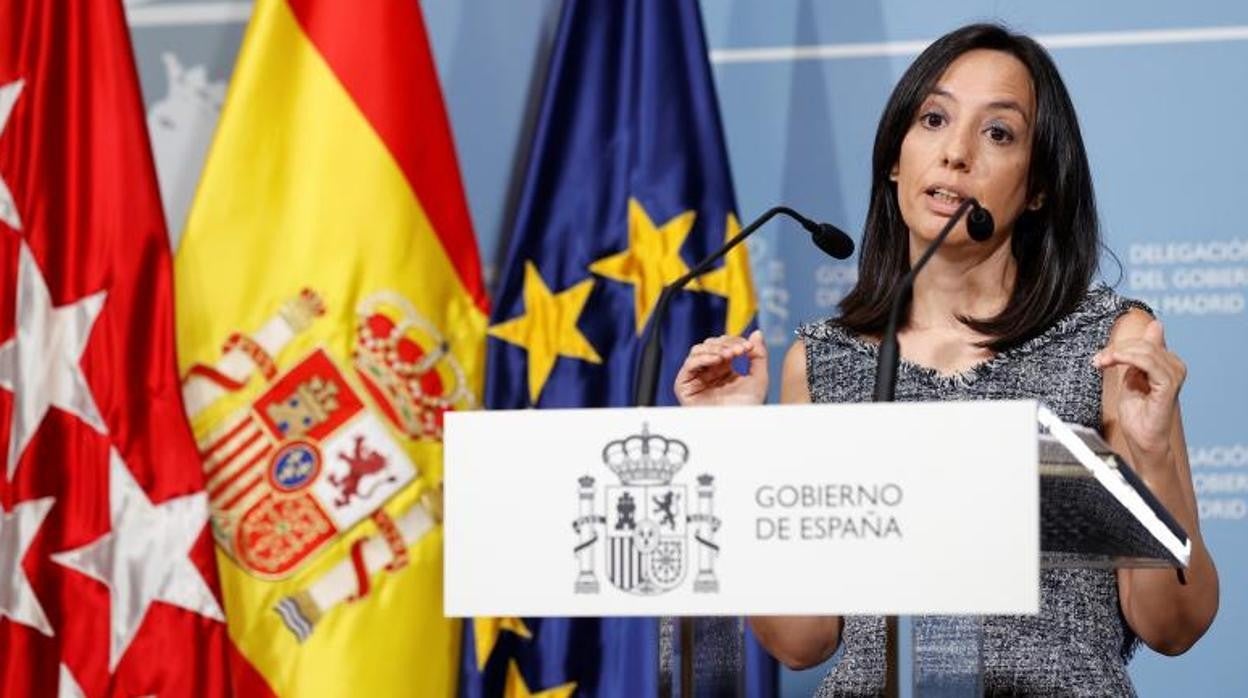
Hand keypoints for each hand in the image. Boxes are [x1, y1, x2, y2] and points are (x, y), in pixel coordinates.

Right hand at [674, 329, 768, 405]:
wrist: (738, 426)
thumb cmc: (748, 409)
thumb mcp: (758, 378)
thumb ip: (759, 355)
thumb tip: (757, 333)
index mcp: (723, 370)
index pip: (723, 345)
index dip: (735, 342)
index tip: (748, 347)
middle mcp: (708, 372)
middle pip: (709, 345)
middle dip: (726, 344)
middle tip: (740, 350)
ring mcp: (696, 378)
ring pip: (698, 351)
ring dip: (715, 349)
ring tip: (730, 355)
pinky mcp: (685, 386)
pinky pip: (689, 364)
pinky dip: (703, 358)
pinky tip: (717, 360)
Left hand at [1093, 319, 1185, 459]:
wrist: (1143, 440)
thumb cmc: (1138, 414)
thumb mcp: (1133, 377)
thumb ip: (1139, 355)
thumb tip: (1156, 325)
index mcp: (1168, 363)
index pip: (1143, 341)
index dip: (1120, 345)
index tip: (1101, 356)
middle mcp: (1175, 366)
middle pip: (1142, 344)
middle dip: (1116, 349)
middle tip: (1098, 359)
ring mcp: (1174, 375)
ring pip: (1144, 350)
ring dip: (1117, 353)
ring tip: (1101, 362)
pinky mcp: (1169, 384)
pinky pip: (1148, 362)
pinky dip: (1127, 358)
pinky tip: (1112, 362)